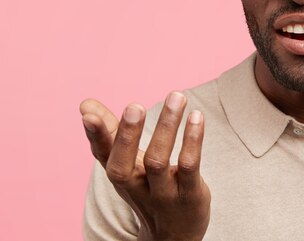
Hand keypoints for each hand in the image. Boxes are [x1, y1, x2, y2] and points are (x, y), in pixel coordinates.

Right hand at [80, 92, 209, 240]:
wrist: (174, 236)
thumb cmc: (148, 188)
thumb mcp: (128, 164)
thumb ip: (111, 134)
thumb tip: (86, 104)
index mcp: (120, 175)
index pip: (102, 156)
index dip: (95, 136)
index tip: (89, 114)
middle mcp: (136, 187)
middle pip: (123, 166)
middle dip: (126, 136)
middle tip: (134, 106)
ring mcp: (163, 193)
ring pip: (159, 162)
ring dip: (166, 127)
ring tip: (177, 96)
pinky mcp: (190, 195)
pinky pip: (189, 167)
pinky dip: (192, 141)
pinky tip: (196, 118)